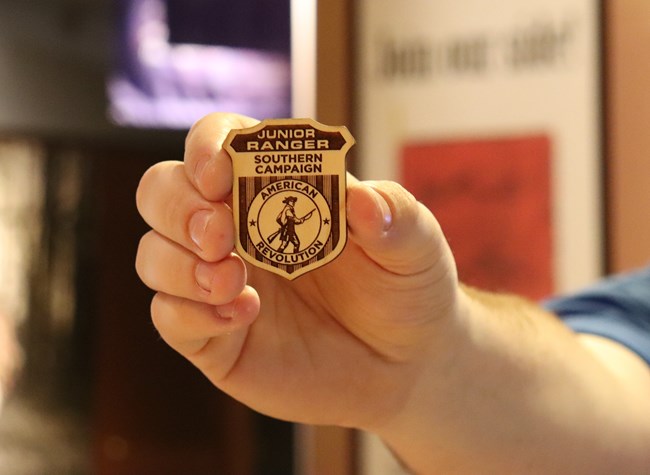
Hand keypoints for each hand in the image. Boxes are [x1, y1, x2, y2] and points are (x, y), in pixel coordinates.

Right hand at [135, 113, 461, 430]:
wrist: (407, 364)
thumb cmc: (406, 289)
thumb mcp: (416, 246)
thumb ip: (395, 216)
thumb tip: (361, 199)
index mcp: (275, 188)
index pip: (218, 143)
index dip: (207, 146)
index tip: (221, 173)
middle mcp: (235, 228)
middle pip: (162, 192)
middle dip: (178, 206)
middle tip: (220, 233)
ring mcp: (218, 282)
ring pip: (154, 255)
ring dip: (179, 264)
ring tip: (235, 280)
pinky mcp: (214, 336)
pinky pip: (170, 317)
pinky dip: (191, 313)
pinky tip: (242, 314)